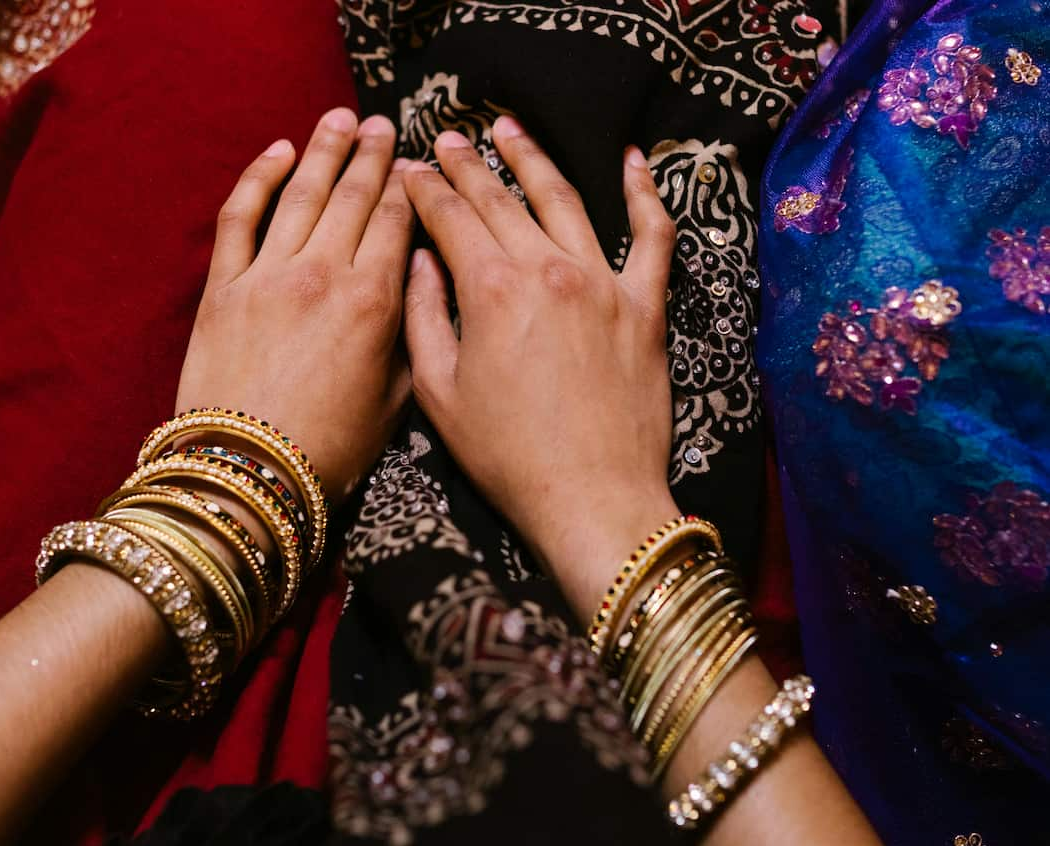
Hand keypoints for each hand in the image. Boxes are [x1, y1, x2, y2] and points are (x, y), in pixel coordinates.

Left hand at [176, 108, 414, 502]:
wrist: (246, 475)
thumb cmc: (328, 450)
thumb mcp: (394, 401)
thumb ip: (408, 338)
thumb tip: (413, 289)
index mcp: (373, 301)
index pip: (396, 221)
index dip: (408, 186)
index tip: (416, 164)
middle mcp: (323, 274)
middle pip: (353, 195)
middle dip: (371, 154)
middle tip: (382, 123)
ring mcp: (268, 274)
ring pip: (302, 192)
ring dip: (324, 149)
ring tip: (339, 118)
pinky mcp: (223, 286)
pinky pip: (241, 215)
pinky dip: (258, 177)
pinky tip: (277, 151)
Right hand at [402, 117, 678, 619]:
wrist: (592, 497)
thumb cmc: (507, 456)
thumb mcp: (440, 392)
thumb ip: (424, 316)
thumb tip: (421, 262)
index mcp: (492, 289)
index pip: (450, 216)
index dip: (425, 189)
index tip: (409, 170)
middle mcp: (548, 269)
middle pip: (501, 198)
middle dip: (467, 164)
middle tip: (447, 140)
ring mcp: (603, 283)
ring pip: (565, 200)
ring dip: (534, 158)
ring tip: (510, 129)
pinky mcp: (644, 306)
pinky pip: (654, 237)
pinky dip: (645, 194)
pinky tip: (634, 162)